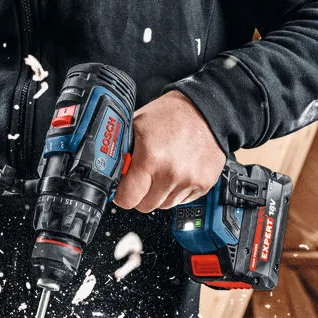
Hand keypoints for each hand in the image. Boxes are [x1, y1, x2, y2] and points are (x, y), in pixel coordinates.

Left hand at [114, 91, 224, 212]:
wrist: (206, 111)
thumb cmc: (171, 115)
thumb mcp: (136, 125)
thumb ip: (122, 151)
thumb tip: (110, 170)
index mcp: (150, 157)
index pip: (127, 198)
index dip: (122, 194)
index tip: (123, 189)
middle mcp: (170, 172)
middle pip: (145, 206)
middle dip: (140, 194)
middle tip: (142, 178)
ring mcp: (189, 181)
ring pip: (163, 205)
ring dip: (159, 193)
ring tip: (162, 171)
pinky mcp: (203, 185)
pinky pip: (182, 201)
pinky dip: (177, 191)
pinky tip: (178, 172)